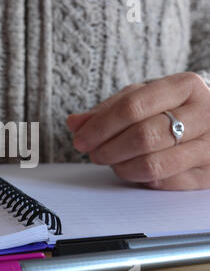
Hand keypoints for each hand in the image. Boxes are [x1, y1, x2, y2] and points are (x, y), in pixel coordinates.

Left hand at [67, 72, 209, 190]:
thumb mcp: (141, 100)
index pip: (132, 107)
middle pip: (143, 136)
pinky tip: (132, 169)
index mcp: (185, 87)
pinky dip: (139, 179)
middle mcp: (205, 114)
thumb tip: (75, 123)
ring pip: (153, 164)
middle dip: (108, 149)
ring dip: (121, 167)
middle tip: (94, 154)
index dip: (100, 126)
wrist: (209, 124)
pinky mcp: (209, 174)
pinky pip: (164, 183)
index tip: (80, 139)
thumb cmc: (169, 110)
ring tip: (111, 161)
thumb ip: (107, 110)